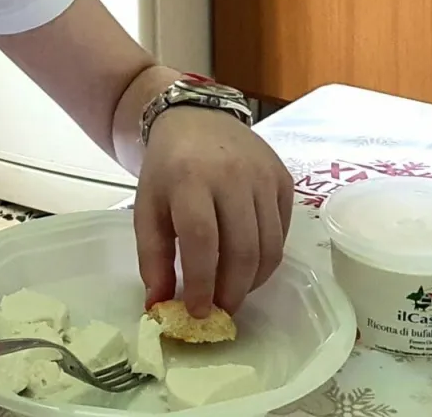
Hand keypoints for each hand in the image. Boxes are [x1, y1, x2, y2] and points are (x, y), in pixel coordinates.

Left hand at [135, 107, 293, 316]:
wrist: (197, 119)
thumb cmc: (167, 169)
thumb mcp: (147, 208)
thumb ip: (152, 257)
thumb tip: (158, 306)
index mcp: (190, 179)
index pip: (201, 240)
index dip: (202, 282)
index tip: (197, 311)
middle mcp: (232, 175)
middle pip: (242, 248)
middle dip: (232, 291)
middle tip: (220, 311)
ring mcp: (263, 175)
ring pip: (269, 246)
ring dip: (253, 281)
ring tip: (233, 293)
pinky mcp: (284, 179)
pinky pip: (282, 232)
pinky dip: (267, 259)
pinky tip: (248, 267)